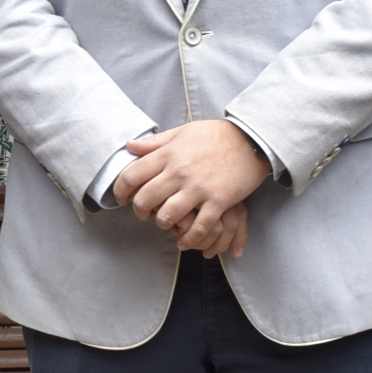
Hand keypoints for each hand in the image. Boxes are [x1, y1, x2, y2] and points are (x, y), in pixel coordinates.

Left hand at [112, 120, 269, 258]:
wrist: (251, 138)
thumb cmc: (215, 135)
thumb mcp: (182, 132)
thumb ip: (155, 143)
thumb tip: (130, 146)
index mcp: (168, 154)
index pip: (132, 175)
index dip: (120, 190)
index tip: (122, 198)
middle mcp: (179, 172)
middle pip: (145, 199)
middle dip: (140, 211)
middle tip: (143, 214)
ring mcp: (199, 188)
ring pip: (168, 216)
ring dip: (163, 224)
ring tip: (166, 223)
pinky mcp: (218, 200)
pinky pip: (199, 226)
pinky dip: (189, 238)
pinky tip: (184, 240)